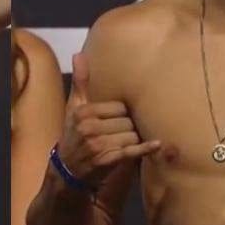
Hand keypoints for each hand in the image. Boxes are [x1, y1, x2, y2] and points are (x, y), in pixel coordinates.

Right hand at [57, 53, 160, 189]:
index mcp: (83, 112)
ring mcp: (98, 145)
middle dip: (128, 128)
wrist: (67, 170)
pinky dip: (146, 148)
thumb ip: (80, 81)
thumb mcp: (73, 108)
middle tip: (121, 134)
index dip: (122, 114)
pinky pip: (132, 151)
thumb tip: (78, 54)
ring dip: (133, 140)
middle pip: (127, 121)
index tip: (118, 120)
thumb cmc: (73, 134)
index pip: (118, 107)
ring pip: (132, 136)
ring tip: (124, 144)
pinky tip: (157, 144)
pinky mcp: (108, 161)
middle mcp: (90, 128)